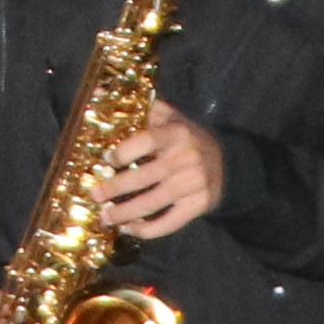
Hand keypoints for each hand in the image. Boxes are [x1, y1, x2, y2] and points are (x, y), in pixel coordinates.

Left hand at [99, 105, 225, 238]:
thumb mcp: (171, 118)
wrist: (228, 163)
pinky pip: (168, 223)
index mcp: (176, 133)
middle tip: (95, 195)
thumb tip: (99, 93)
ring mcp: (194, 185)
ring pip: (152, 204)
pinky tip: (129, 229)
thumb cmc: (187, 139)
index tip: (106, 159)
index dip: (123, 152)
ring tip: (105, 217)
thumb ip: (144, 109)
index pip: (146, 142)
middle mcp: (186, 159)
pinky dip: (146, 230)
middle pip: (143, 178)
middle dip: (114, 189)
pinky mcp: (199, 206)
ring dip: (124, 214)